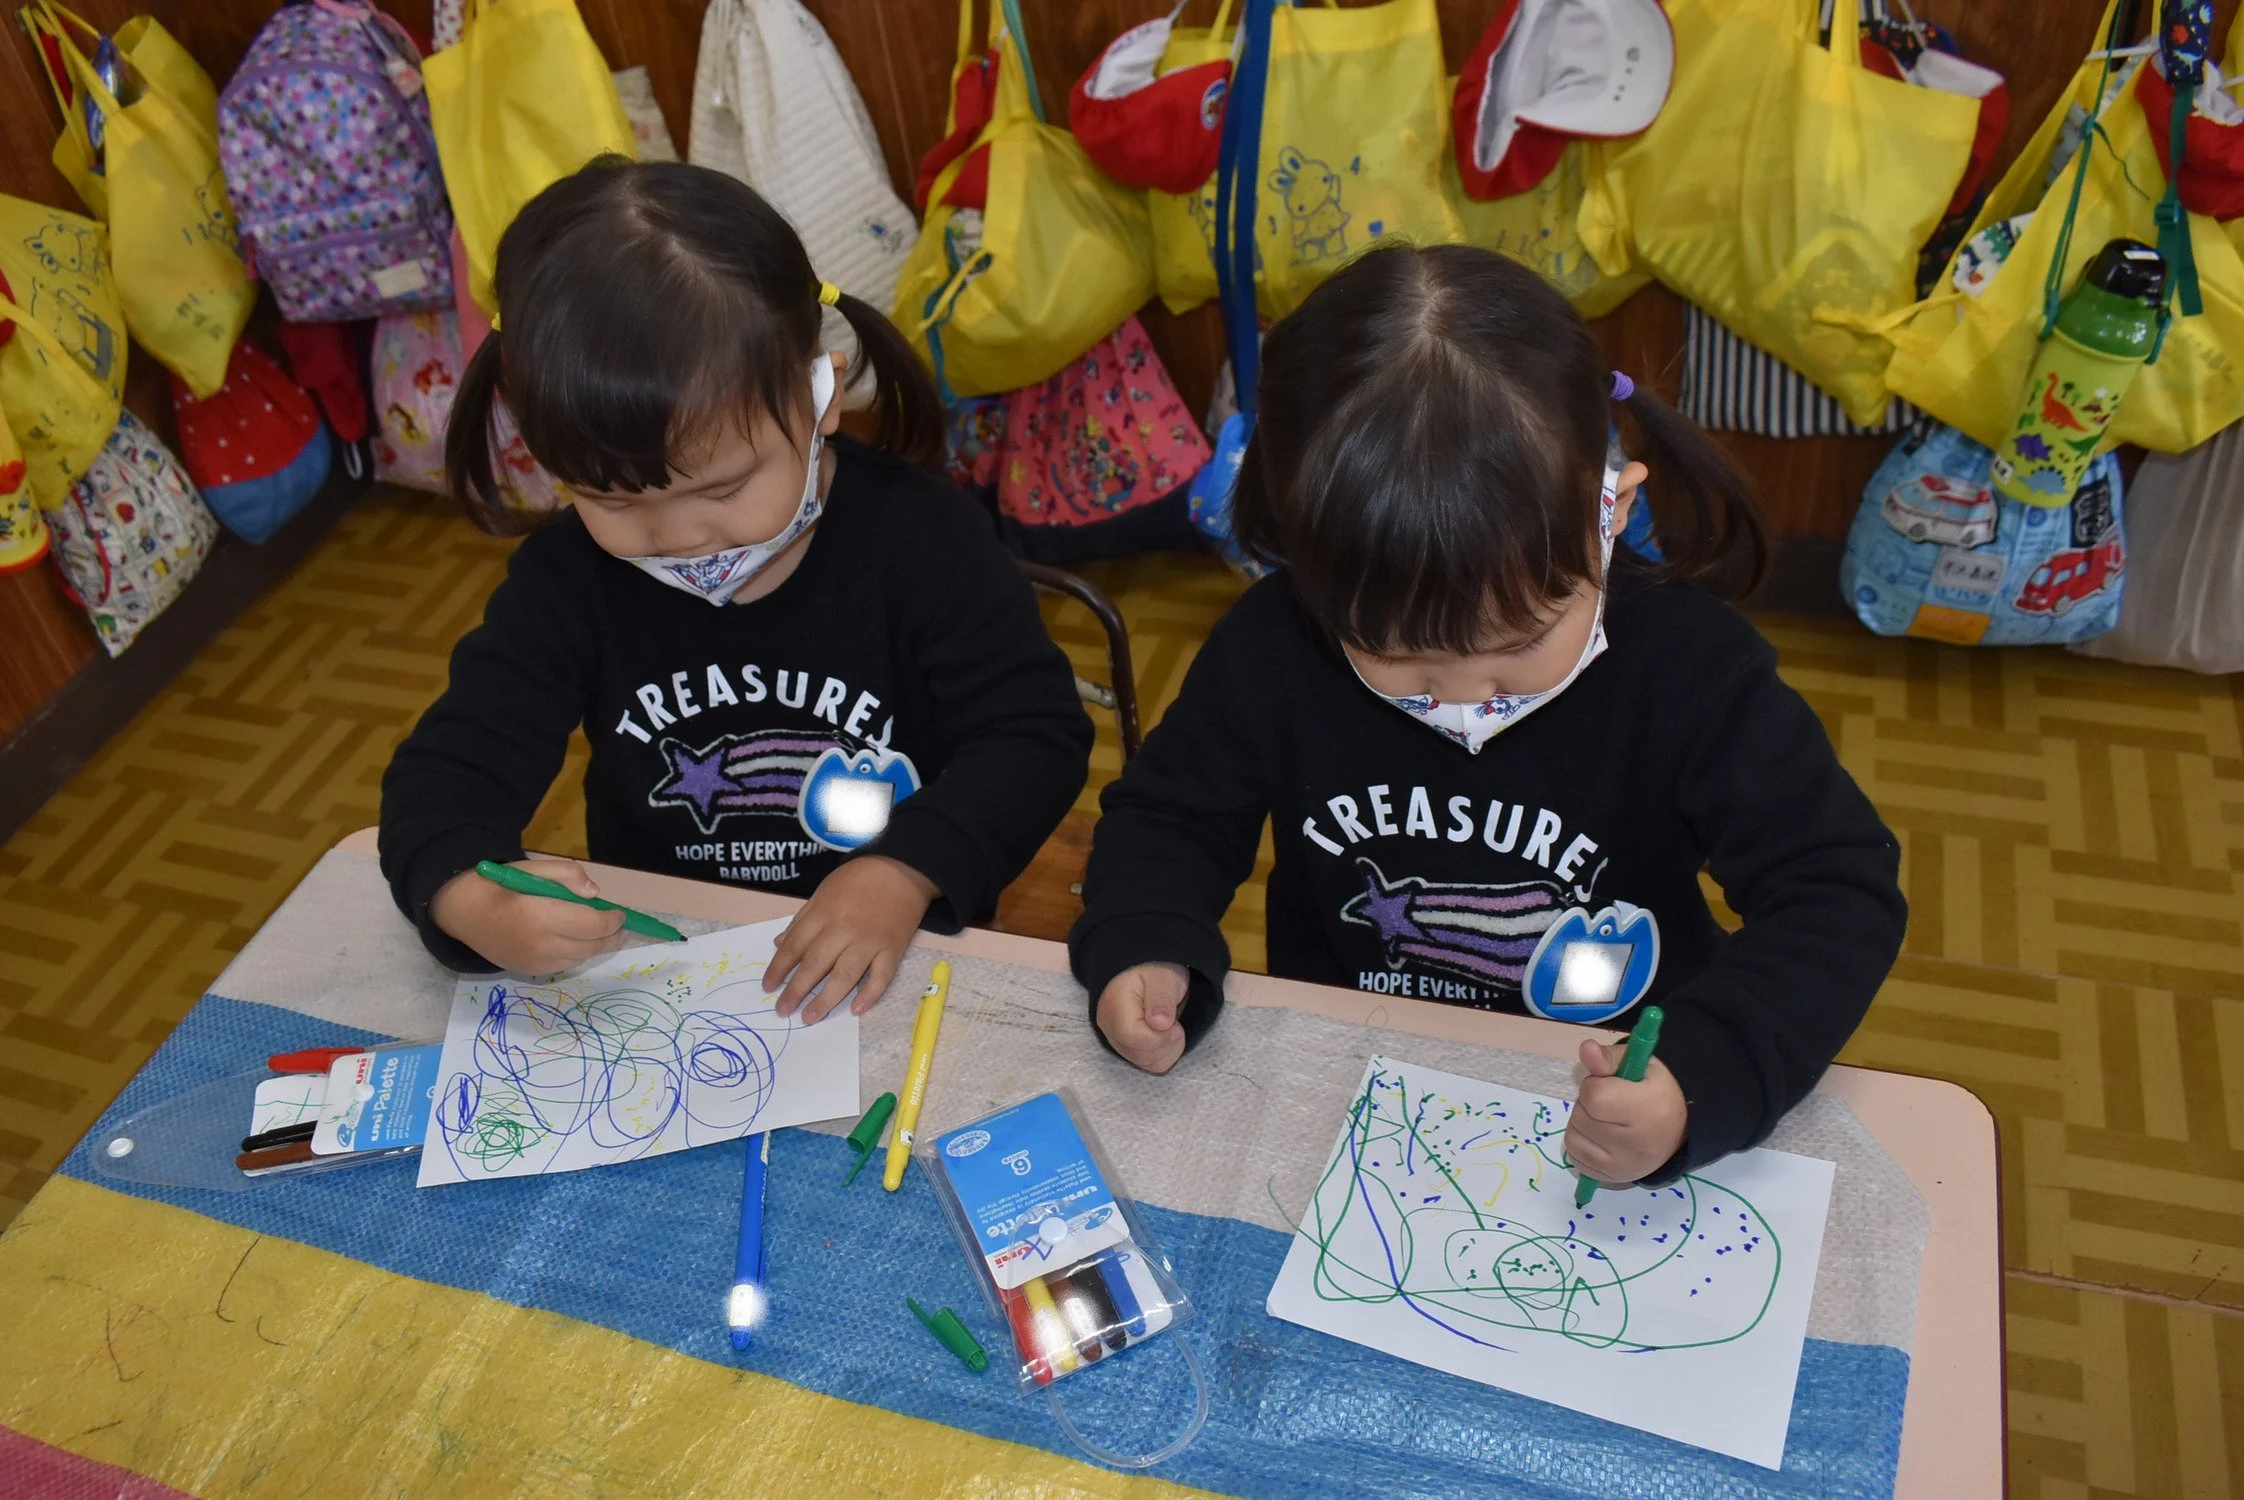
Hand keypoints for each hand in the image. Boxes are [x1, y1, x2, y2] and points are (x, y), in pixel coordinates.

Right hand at [429, 858, 626, 975]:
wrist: (461, 912)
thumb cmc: (498, 886)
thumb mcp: (531, 869)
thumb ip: (567, 875)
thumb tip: (594, 894)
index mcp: (541, 916)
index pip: (592, 924)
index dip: (613, 920)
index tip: (620, 913)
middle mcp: (540, 945)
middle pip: (592, 946)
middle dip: (611, 935)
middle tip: (619, 925)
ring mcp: (535, 963)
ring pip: (581, 958)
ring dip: (594, 946)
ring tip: (599, 931)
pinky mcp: (529, 972)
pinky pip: (564, 965)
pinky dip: (576, 954)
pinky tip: (574, 940)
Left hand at [765, 856, 936, 1021]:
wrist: (902, 869)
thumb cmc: (859, 879)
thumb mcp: (823, 891)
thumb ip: (802, 919)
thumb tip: (780, 944)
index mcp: (823, 915)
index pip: (794, 946)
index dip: (778, 968)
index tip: (767, 986)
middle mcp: (844, 931)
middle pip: (815, 965)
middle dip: (796, 990)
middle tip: (782, 1010)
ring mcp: (870, 942)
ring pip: (845, 976)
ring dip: (825, 999)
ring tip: (809, 1018)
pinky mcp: (893, 950)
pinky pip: (881, 977)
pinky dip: (870, 995)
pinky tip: (856, 1010)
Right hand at [1095, 963, 1190, 1074]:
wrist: (1144, 970)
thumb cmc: (1155, 970)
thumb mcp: (1163, 977)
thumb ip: (1161, 1000)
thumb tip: (1160, 1025)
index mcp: (1115, 1007)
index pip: (1131, 1036)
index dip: (1160, 1037)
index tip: (1175, 1024)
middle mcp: (1110, 1029)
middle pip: (1140, 1054)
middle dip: (1167, 1042)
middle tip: (1174, 1021)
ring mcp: (1118, 1041)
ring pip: (1147, 1063)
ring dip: (1168, 1048)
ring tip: (1171, 1025)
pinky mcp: (1129, 1049)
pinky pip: (1150, 1064)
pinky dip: (1165, 1054)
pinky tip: (1167, 1036)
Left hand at [1565, 1036, 1688, 1186]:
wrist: (1679, 1127)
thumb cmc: (1656, 1091)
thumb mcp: (1639, 1065)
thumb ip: (1608, 1058)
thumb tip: (1586, 1049)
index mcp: (1645, 1109)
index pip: (1594, 1096)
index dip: (1595, 1085)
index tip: (1610, 1084)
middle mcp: (1635, 1144)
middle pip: (1581, 1117)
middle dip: (1588, 1105)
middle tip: (1610, 1104)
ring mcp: (1623, 1165)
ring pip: (1573, 1139)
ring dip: (1581, 1125)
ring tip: (1604, 1120)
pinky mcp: (1614, 1179)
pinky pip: (1575, 1159)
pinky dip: (1581, 1145)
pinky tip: (1599, 1138)